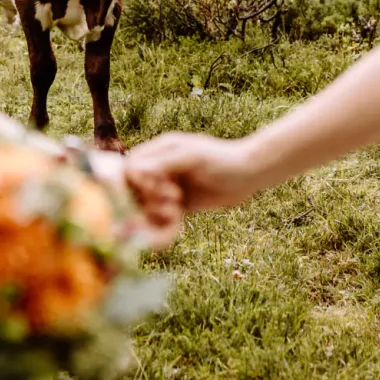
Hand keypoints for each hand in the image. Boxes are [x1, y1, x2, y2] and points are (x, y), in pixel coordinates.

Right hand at [125, 132, 263, 216]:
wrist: (249, 175)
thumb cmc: (222, 160)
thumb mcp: (193, 158)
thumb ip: (165, 163)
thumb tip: (134, 171)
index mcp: (159, 152)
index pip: (130, 168)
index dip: (135, 182)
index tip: (154, 188)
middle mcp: (160, 170)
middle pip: (135, 191)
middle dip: (149, 199)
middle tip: (174, 199)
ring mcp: (169, 188)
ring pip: (147, 208)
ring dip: (156, 215)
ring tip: (176, 212)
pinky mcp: (180, 206)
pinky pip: (162, 221)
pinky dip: (165, 228)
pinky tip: (176, 227)